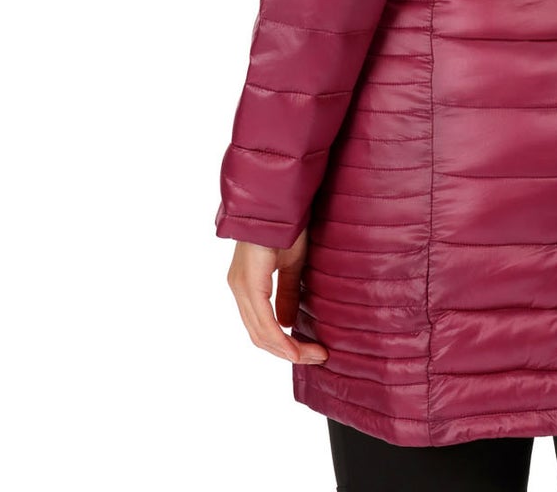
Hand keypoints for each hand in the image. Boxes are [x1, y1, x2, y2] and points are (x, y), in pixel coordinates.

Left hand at [227, 230, 328, 363]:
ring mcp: (241, 286)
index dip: (286, 346)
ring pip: (260, 333)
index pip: (262, 328)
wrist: (281, 199)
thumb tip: (286, 324)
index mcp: (248, 285)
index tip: (314, 352)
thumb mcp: (291, 264)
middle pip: (260, 336)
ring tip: (314, 354)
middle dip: (289, 352)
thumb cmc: (288, 225)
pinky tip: (296, 347)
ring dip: (287, 350)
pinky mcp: (248, 282)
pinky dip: (280, 339)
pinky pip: (262, 320)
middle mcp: (239, 288)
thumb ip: (287, 293)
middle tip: (317, 356)